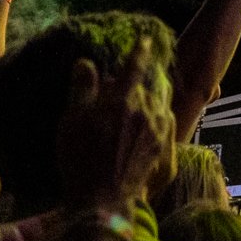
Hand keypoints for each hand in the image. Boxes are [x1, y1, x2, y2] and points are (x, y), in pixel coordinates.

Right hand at [56, 38, 172, 212]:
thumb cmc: (81, 159)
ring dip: (158, 94)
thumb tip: (86, 62)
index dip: (141, 52)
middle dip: (150, 75)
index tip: (146, 41)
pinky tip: (157, 117)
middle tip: (145, 71)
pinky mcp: (165, 147)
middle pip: (154, 84)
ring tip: (152, 92)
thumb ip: (82, 89)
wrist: (104, 199)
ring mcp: (160, 129)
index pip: (136, 67)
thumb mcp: (72, 121)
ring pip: (163, 102)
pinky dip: (162, 113)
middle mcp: (148, 110)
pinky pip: (167, 121)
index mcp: (123, 99)